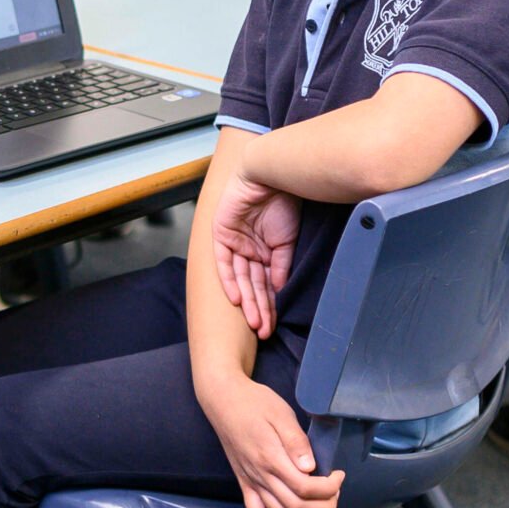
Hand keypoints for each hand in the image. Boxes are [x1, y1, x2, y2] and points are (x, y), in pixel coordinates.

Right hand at [200, 374, 341, 507]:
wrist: (222, 400)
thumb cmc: (254, 402)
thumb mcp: (281, 413)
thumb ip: (296, 442)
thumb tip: (311, 468)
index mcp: (271, 457)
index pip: (305, 487)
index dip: (329, 488)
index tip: (338, 475)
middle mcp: (260, 475)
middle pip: (297, 507)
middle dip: (324, 507)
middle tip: (336, 494)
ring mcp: (251, 481)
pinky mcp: (245, 483)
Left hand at [211, 169, 299, 341]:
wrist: (272, 175)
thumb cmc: (283, 203)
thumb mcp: (287, 241)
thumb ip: (281, 265)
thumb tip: (278, 289)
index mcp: (263, 251)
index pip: (265, 285)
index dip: (269, 305)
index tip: (273, 326)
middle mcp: (247, 250)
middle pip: (251, 286)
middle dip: (258, 309)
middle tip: (264, 332)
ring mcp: (233, 243)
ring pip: (239, 278)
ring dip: (247, 301)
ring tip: (255, 323)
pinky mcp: (221, 235)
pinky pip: (223, 263)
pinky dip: (230, 280)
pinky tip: (237, 299)